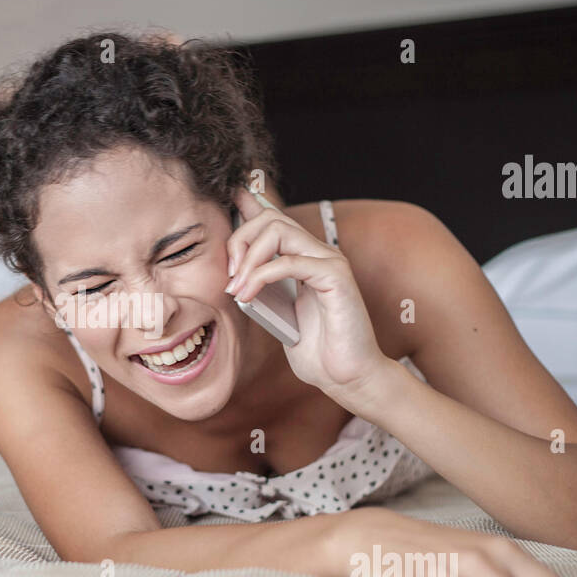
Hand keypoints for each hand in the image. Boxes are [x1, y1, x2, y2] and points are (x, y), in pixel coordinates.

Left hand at [226, 189, 387, 401]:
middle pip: (271, 219)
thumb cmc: (317, 351)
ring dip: (248, 257)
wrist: (347, 377)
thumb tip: (233, 274)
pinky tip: (248, 295)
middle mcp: (318, 254)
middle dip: (240, 241)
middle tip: (228, 276)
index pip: (275, 219)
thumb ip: (260, 291)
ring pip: (278, 231)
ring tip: (236, 288)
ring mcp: (329, 262)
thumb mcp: (276, 316)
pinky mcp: (336, 277)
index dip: (250, 206)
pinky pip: (290, 262)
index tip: (229, 199)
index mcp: (305, 259)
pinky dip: (261, 276)